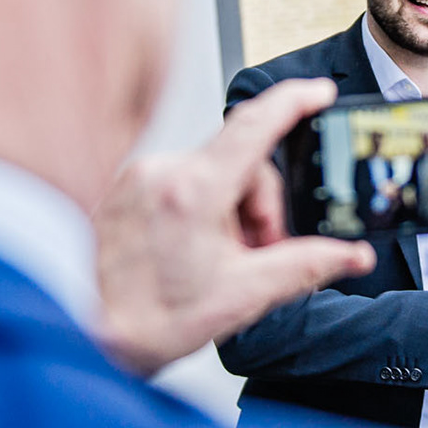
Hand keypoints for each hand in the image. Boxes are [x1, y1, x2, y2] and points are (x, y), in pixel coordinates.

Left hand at [91, 78, 374, 375]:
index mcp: (193, 191)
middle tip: (257, 254)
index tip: (318, 93)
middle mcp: (162, 172)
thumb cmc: (143, 321)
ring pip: (211, 175)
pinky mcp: (126, 189)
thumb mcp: (242, 297)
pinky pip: (180, 184)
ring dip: (229, 213)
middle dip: (259, 208)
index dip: (294, 102)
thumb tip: (349, 256)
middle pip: (240, 163)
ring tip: (218, 262)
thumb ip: (305, 268)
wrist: (79, 335)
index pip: (255, 125)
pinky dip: (200, 212)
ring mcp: (140, 178)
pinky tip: (191, 253)